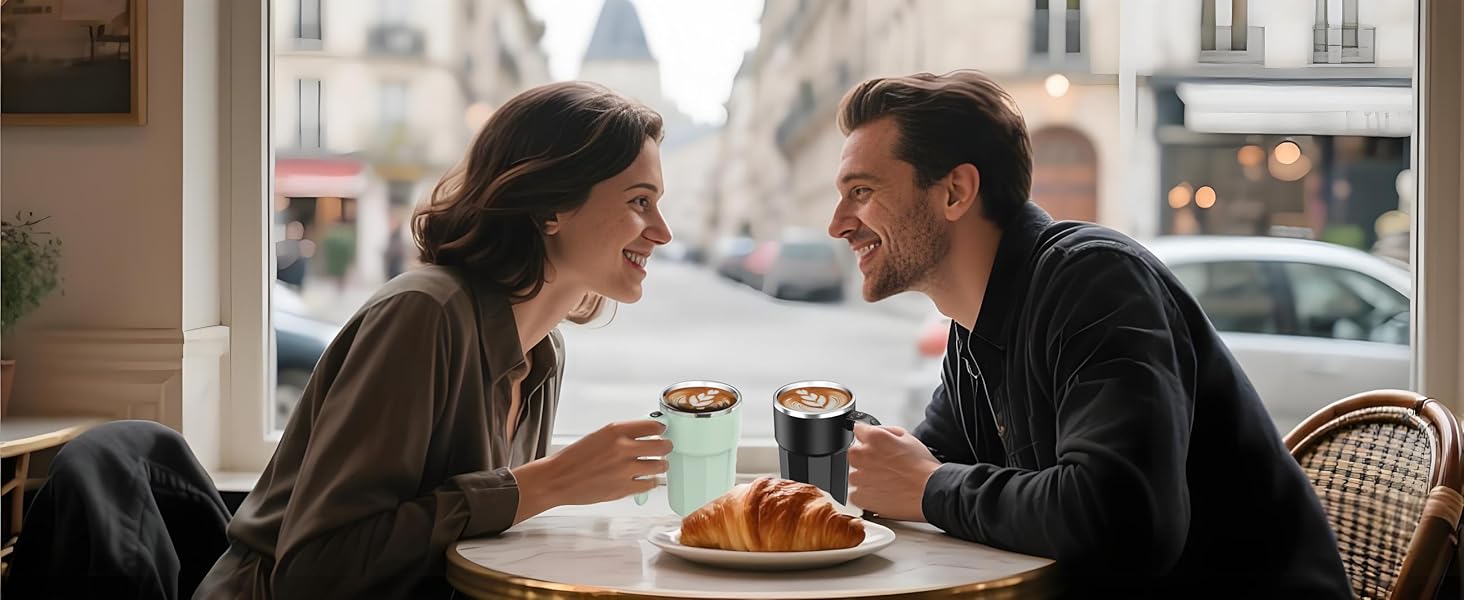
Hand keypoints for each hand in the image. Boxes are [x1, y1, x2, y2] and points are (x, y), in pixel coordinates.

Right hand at [512, 420, 670, 522]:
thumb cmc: (574, 458)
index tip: (661, 432)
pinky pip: (651, 484)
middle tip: (664, 449)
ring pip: (660, 466)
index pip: (653, 427)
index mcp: (615, 431)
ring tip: (657, 465)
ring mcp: (625, 470)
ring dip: (661, 465)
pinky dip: (651, 481)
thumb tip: (645, 436)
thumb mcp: (599, 436)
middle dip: (665, 447)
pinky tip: (645, 479)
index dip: (660, 430)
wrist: (557, 479)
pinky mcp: (624, 489)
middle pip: (662, 446)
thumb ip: (622, 435)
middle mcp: (623, 448)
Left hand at [848, 423, 940, 521]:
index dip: (867, 437)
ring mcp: (860, 477)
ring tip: (884, 482)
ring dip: (864, 477)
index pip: (858, 430)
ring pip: (853, 475)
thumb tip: (873, 430)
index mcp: (874, 438)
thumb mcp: (908, 437)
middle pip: (854, 454)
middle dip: (864, 458)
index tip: (872, 444)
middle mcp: (863, 456)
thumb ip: (886, 431)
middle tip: (882, 466)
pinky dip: (865, 495)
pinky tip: (881, 493)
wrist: (931, 491)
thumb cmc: (923, 467)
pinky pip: (854, 494)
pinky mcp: (860, 497)